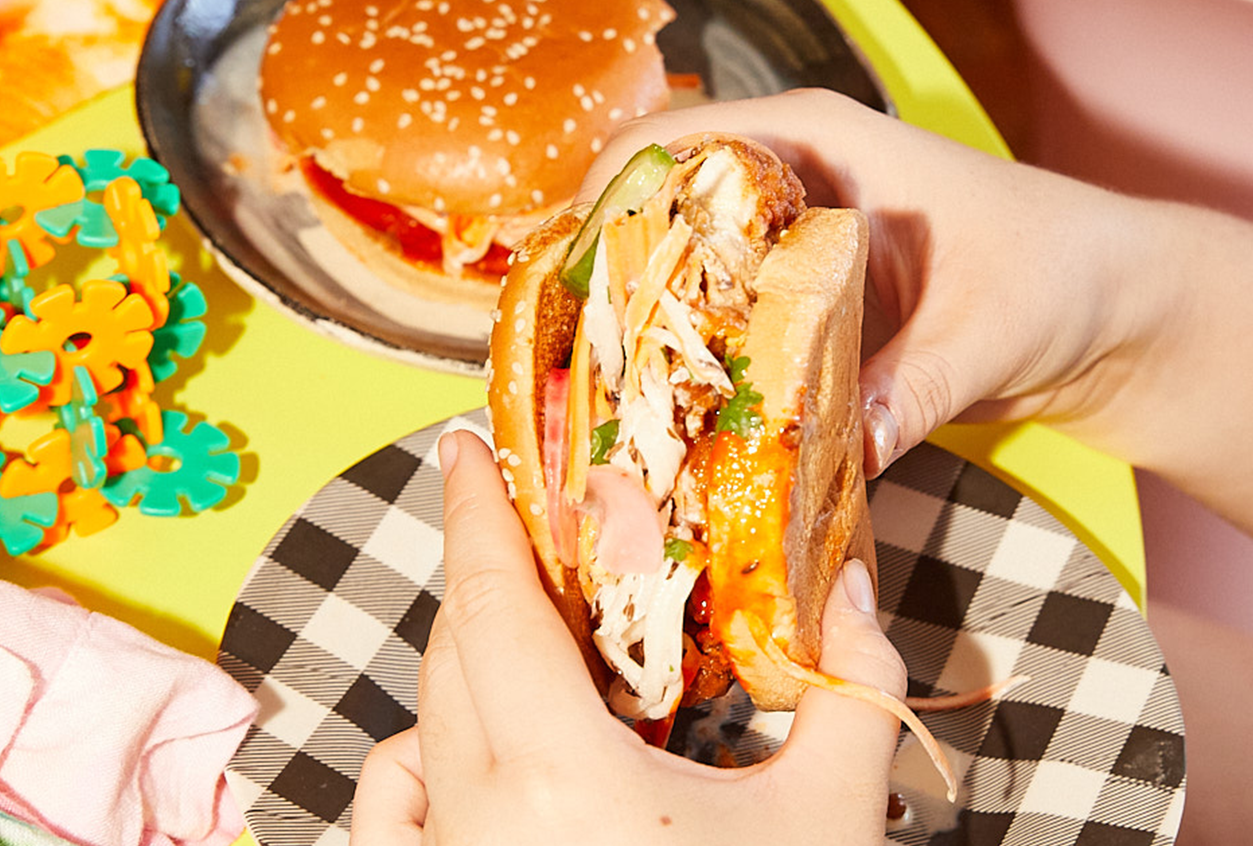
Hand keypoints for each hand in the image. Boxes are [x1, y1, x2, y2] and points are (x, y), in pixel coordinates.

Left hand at [351, 428, 907, 845]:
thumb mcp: (828, 822)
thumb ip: (851, 691)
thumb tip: (858, 590)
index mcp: (558, 778)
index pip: (490, 604)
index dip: (476, 511)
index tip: (466, 445)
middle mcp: (477, 820)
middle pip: (455, 652)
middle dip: (500, 580)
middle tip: (563, 548)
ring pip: (417, 730)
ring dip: (469, 673)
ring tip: (547, 665)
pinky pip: (394, 814)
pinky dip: (420, 766)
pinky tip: (473, 767)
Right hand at [573, 89, 1151, 473]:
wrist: (1111, 312)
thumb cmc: (1061, 273)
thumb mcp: (988, 326)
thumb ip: (913, 384)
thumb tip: (840, 451)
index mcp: (821, 140)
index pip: (678, 140)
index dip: (606, 195)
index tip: (563, 274)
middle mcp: (791, 186)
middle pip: (663, 215)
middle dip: (609, 281)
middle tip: (568, 365)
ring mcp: (794, 251)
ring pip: (688, 278)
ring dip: (646, 336)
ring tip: (598, 408)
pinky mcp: (806, 310)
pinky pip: (730, 333)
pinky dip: (700, 373)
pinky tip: (674, 432)